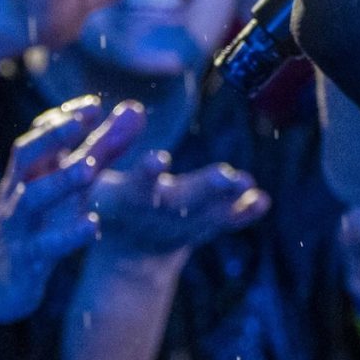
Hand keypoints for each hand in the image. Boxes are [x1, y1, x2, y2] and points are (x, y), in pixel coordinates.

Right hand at [0, 100, 146, 350]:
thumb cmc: (33, 224)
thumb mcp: (65, 186)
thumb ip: (101, 150)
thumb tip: (135, 110)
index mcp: (28, 172)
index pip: (39, 135)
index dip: (62, 119)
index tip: (92, 104)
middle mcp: (18, 192)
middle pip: (27, 155)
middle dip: (52, 134)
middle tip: (83, 118)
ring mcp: (18, 225)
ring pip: (32, 198)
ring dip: (59, 180)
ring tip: (89, 168)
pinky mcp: (25, 260)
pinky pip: (44, 246)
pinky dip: (68, 235)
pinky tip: (94, 226)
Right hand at [92, 149, 268, 257]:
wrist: (127, 251)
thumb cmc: (108, 197)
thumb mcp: (97, 170)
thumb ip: (113, 140)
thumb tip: (135, 108)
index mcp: (123, 200)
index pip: (134, 186)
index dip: (146, 174)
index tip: (159, 159)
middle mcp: (154, 216)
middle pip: (180, 202)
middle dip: (204, 189)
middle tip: (226, 176)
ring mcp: (181, 226)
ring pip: (207, 214)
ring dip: (228, 199)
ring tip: (245, 181)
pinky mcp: (201, 228)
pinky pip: (224, 223)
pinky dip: (243, 213)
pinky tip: (262, 201)